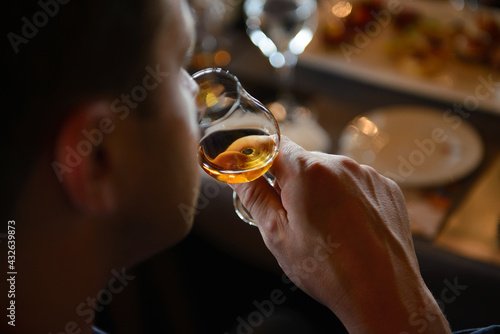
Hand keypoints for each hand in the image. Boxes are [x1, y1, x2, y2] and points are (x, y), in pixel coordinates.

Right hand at [232, 137, 450, 333]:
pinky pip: (356, 184)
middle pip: (303, 162)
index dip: (261, 160)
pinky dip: (346, 199)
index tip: (257, 177)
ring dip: (320, 192)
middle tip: (293, 219)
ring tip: (326, 229)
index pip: (274, 146)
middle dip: (292, 183)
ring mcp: (368, 175)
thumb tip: (235, 172)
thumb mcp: (277, 235)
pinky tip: (348, 229)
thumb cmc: (327, 270)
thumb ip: (253, 195)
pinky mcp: (387, 188)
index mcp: (308, 172)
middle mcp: (341, 165)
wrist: (384, 295)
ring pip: (330, 174)